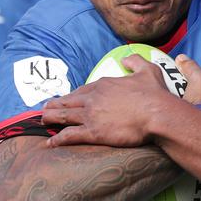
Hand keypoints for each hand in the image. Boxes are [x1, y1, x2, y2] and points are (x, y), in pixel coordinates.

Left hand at [41, 55, 173, 147]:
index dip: (72, 96)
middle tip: (44, 109)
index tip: (66, 99)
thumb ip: (135, 61)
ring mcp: (91, 116)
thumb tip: (126, 58)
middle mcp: (93, 98)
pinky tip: (50, 142)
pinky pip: (70, 135)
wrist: (157, 114)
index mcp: (103, 84)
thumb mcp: (148, 70)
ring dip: (50, 118)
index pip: (82, 90)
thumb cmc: (155, 94)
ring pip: (63, 116)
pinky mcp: (93, 132)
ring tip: (42, 121)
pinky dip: (58, 139)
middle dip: (54, 105)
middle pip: (67, 102)